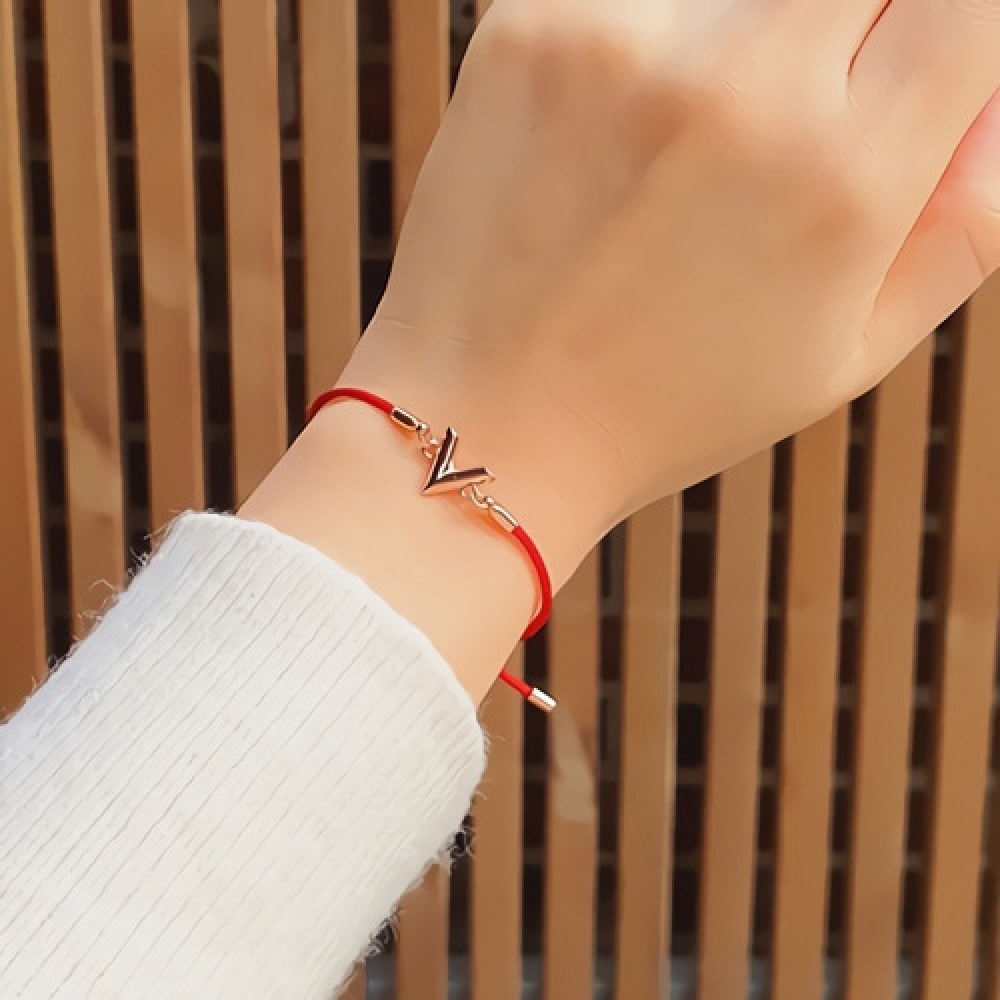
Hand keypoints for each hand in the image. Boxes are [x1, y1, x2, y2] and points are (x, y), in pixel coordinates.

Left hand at [337, 0, 999, 581]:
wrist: (486, 422)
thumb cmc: (663, 405)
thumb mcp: (848, 353)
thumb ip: (966, 220)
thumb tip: (997, 95)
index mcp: (841, 179)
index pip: (971, 0)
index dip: (948, 27)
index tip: (912, 57)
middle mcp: (739, 87)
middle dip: (856, 21)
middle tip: (811, 90)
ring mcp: (622, 40)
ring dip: (751, 30)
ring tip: (701, 131)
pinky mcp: (528, 26)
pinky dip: (660, 29)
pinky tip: (633, 111)